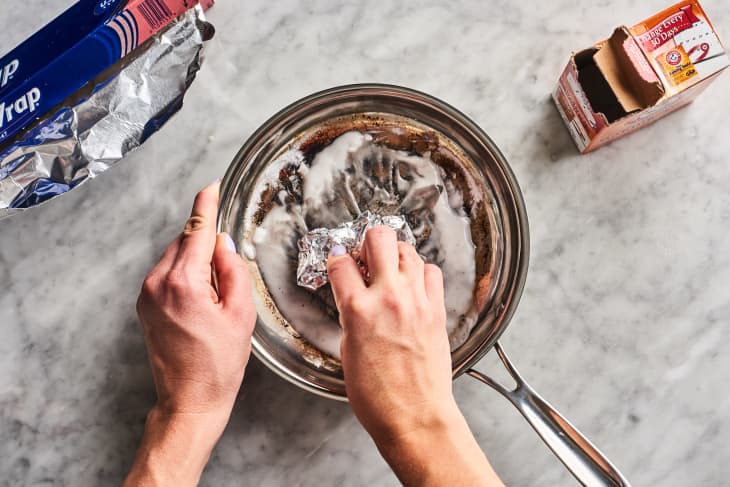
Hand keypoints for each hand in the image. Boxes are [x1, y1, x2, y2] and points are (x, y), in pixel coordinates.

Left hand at [124, 181, 255, 486]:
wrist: (189, 400)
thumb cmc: (219, 364)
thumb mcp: (240, 314)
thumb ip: (233, 270)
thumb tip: (223, 243)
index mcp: (183, 283)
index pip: (197, 230)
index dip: (206, 205)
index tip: (212, 186)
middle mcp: (158, 284)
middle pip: (185, 241)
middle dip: (207, 241)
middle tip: (229, 267)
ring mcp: (146, 295)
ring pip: (175, 256)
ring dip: (196, 260)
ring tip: (217, 295)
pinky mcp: (144, 306)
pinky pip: (166, 274)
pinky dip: (185, 274)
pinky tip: (202, 299)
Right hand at [327, 227, 501, 486]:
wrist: (415, 416)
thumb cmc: (377, 395)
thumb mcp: (347, 350)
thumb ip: (350, 314)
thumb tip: (352, 296)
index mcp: (358, 310)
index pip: (340, 262)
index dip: (336, 259)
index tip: (339, 263)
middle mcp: (389, 297)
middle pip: (379, 237)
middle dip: (368, 241)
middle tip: (366, 256)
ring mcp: (417, 300)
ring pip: (408, 249)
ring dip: (395, 255)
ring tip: (390, 270)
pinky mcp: (438, 309)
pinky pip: (432, 272)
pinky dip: (421, 273)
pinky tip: (413, 286)